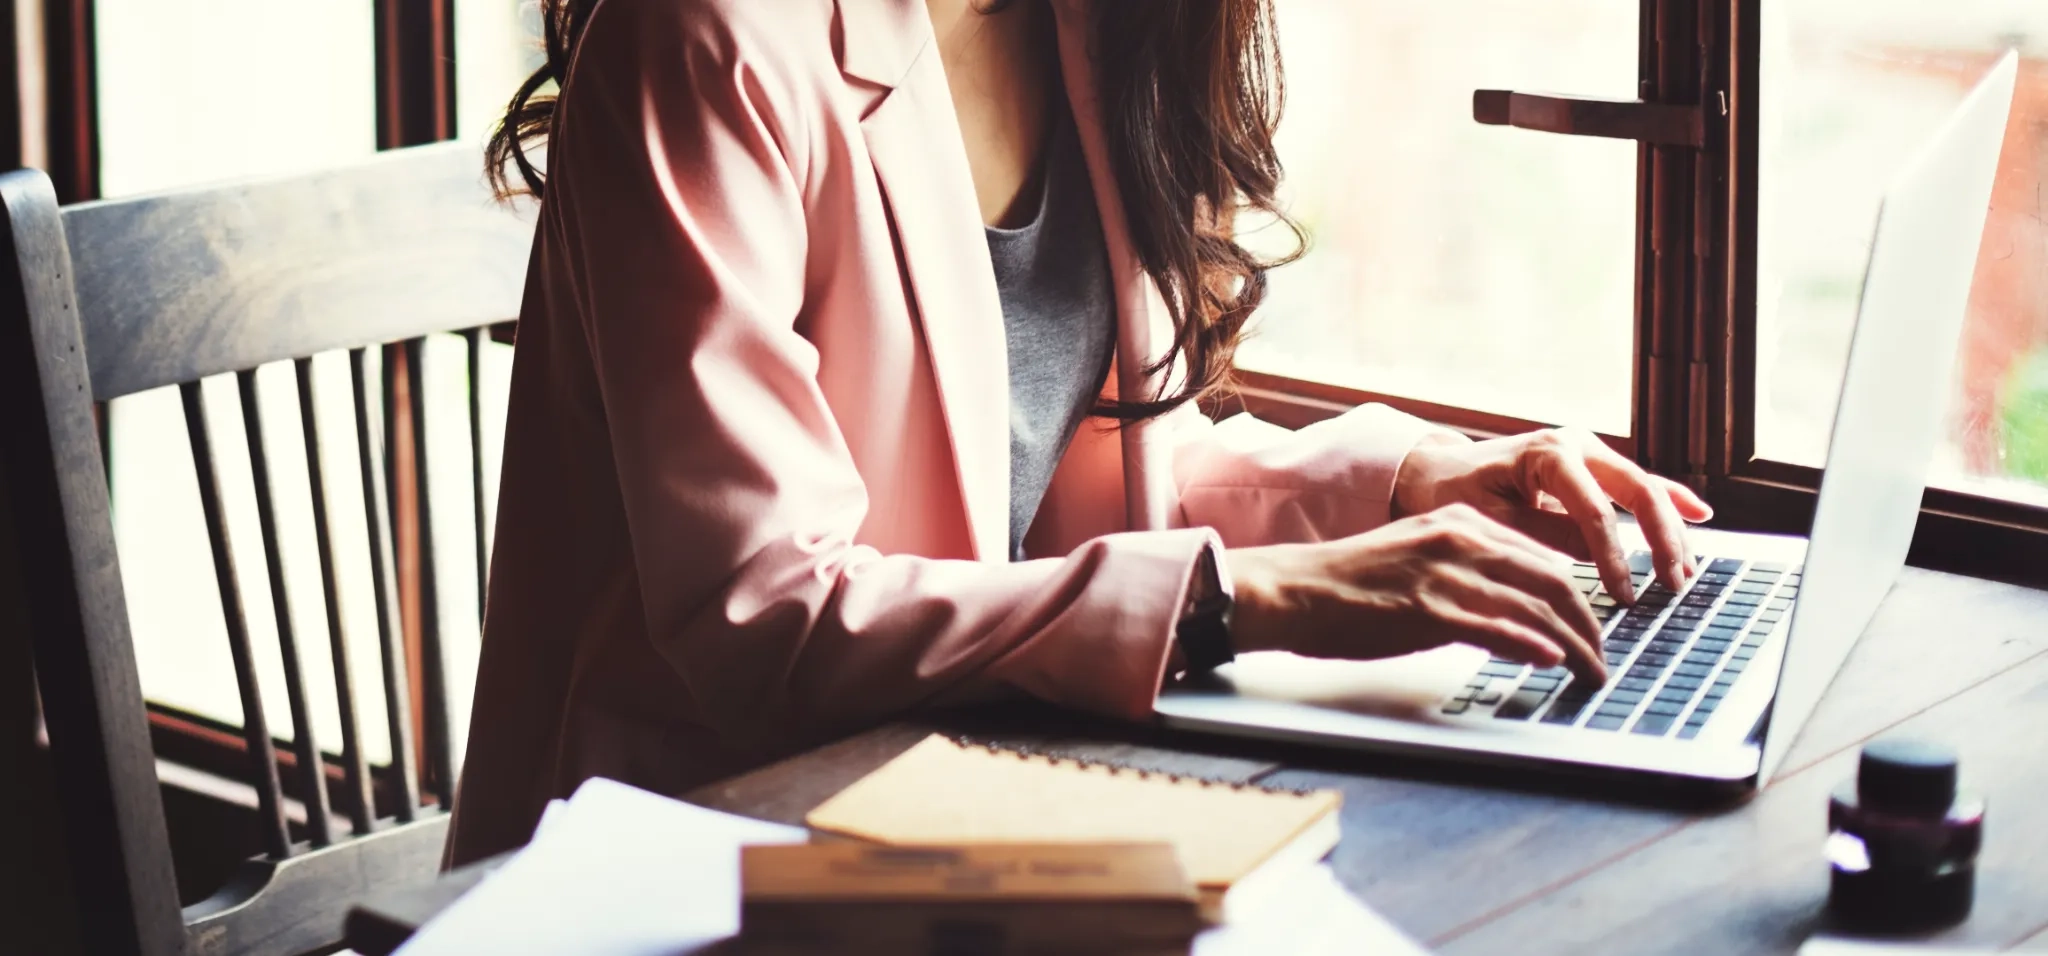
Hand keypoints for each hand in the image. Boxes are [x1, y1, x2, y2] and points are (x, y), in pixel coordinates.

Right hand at [1227, 504, 1606, 684]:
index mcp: (1461, 523)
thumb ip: (1466, 576)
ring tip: (1591, 674)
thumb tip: (1512, 615)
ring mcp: (1446, 573)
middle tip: (1602, 659)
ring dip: (1575, 646)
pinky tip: (1553, 663)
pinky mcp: (1428, 609)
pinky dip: (1533, 647)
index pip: (1543, 559)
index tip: (1591, 631)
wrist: (1291, 591)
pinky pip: (1498, 628)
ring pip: (1536, 606)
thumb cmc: (1347, 587)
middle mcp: (1461, 539)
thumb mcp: (1417, 562)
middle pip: (1554, 581)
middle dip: (1588, 626)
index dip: (1578, 600)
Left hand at [1391, 427, 1712, 599]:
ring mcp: (1588, 453)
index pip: (1594, 510)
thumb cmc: (1455, 495)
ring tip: (1686, 572)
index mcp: (1548, 453)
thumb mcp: (1489, 520)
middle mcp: (1576, 444)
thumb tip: (1593, 560)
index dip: (1613, 556)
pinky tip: (1700, 516)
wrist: (1439, 472)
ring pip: (1644, 489)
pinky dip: (1669, 500)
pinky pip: (1639, 485)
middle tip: (1674, 584)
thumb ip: (1541, 538)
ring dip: (1670, 530)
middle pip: (1637, 490)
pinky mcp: (1593, 468)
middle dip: (1661, 539)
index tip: (1624, 594)